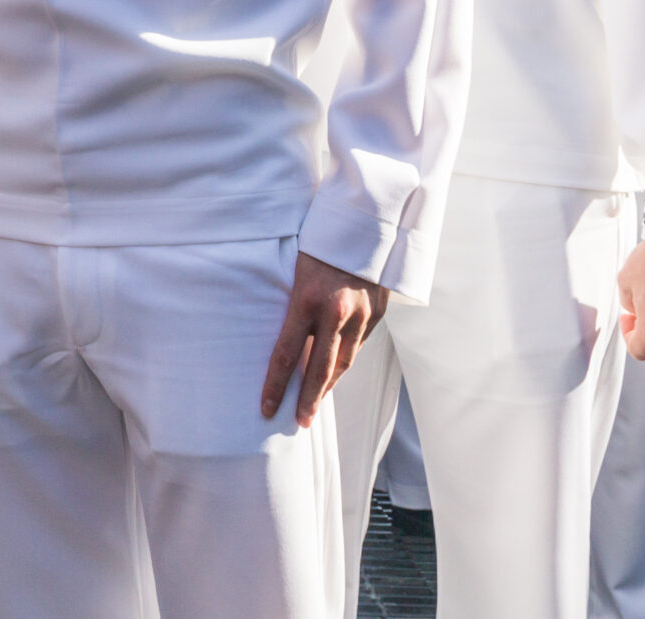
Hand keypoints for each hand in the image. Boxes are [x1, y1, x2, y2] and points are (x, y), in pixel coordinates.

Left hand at [262, 252, 383, 427]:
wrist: (367, 222)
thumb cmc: (320, 242)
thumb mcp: (297, 269)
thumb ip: (294, 306)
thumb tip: (287, 342)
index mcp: (307, 299)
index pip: (286, 354)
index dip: (275, 385)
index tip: (265, 408)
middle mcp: (336, 312)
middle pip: (319, 368)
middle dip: (307, 399)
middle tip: (298, 422)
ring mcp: (361, 315)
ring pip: (344, 362)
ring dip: (328, 385)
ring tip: (314, 404)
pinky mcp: (379, 314)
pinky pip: (358, 345)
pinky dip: (345, 362)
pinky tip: (335, 374)